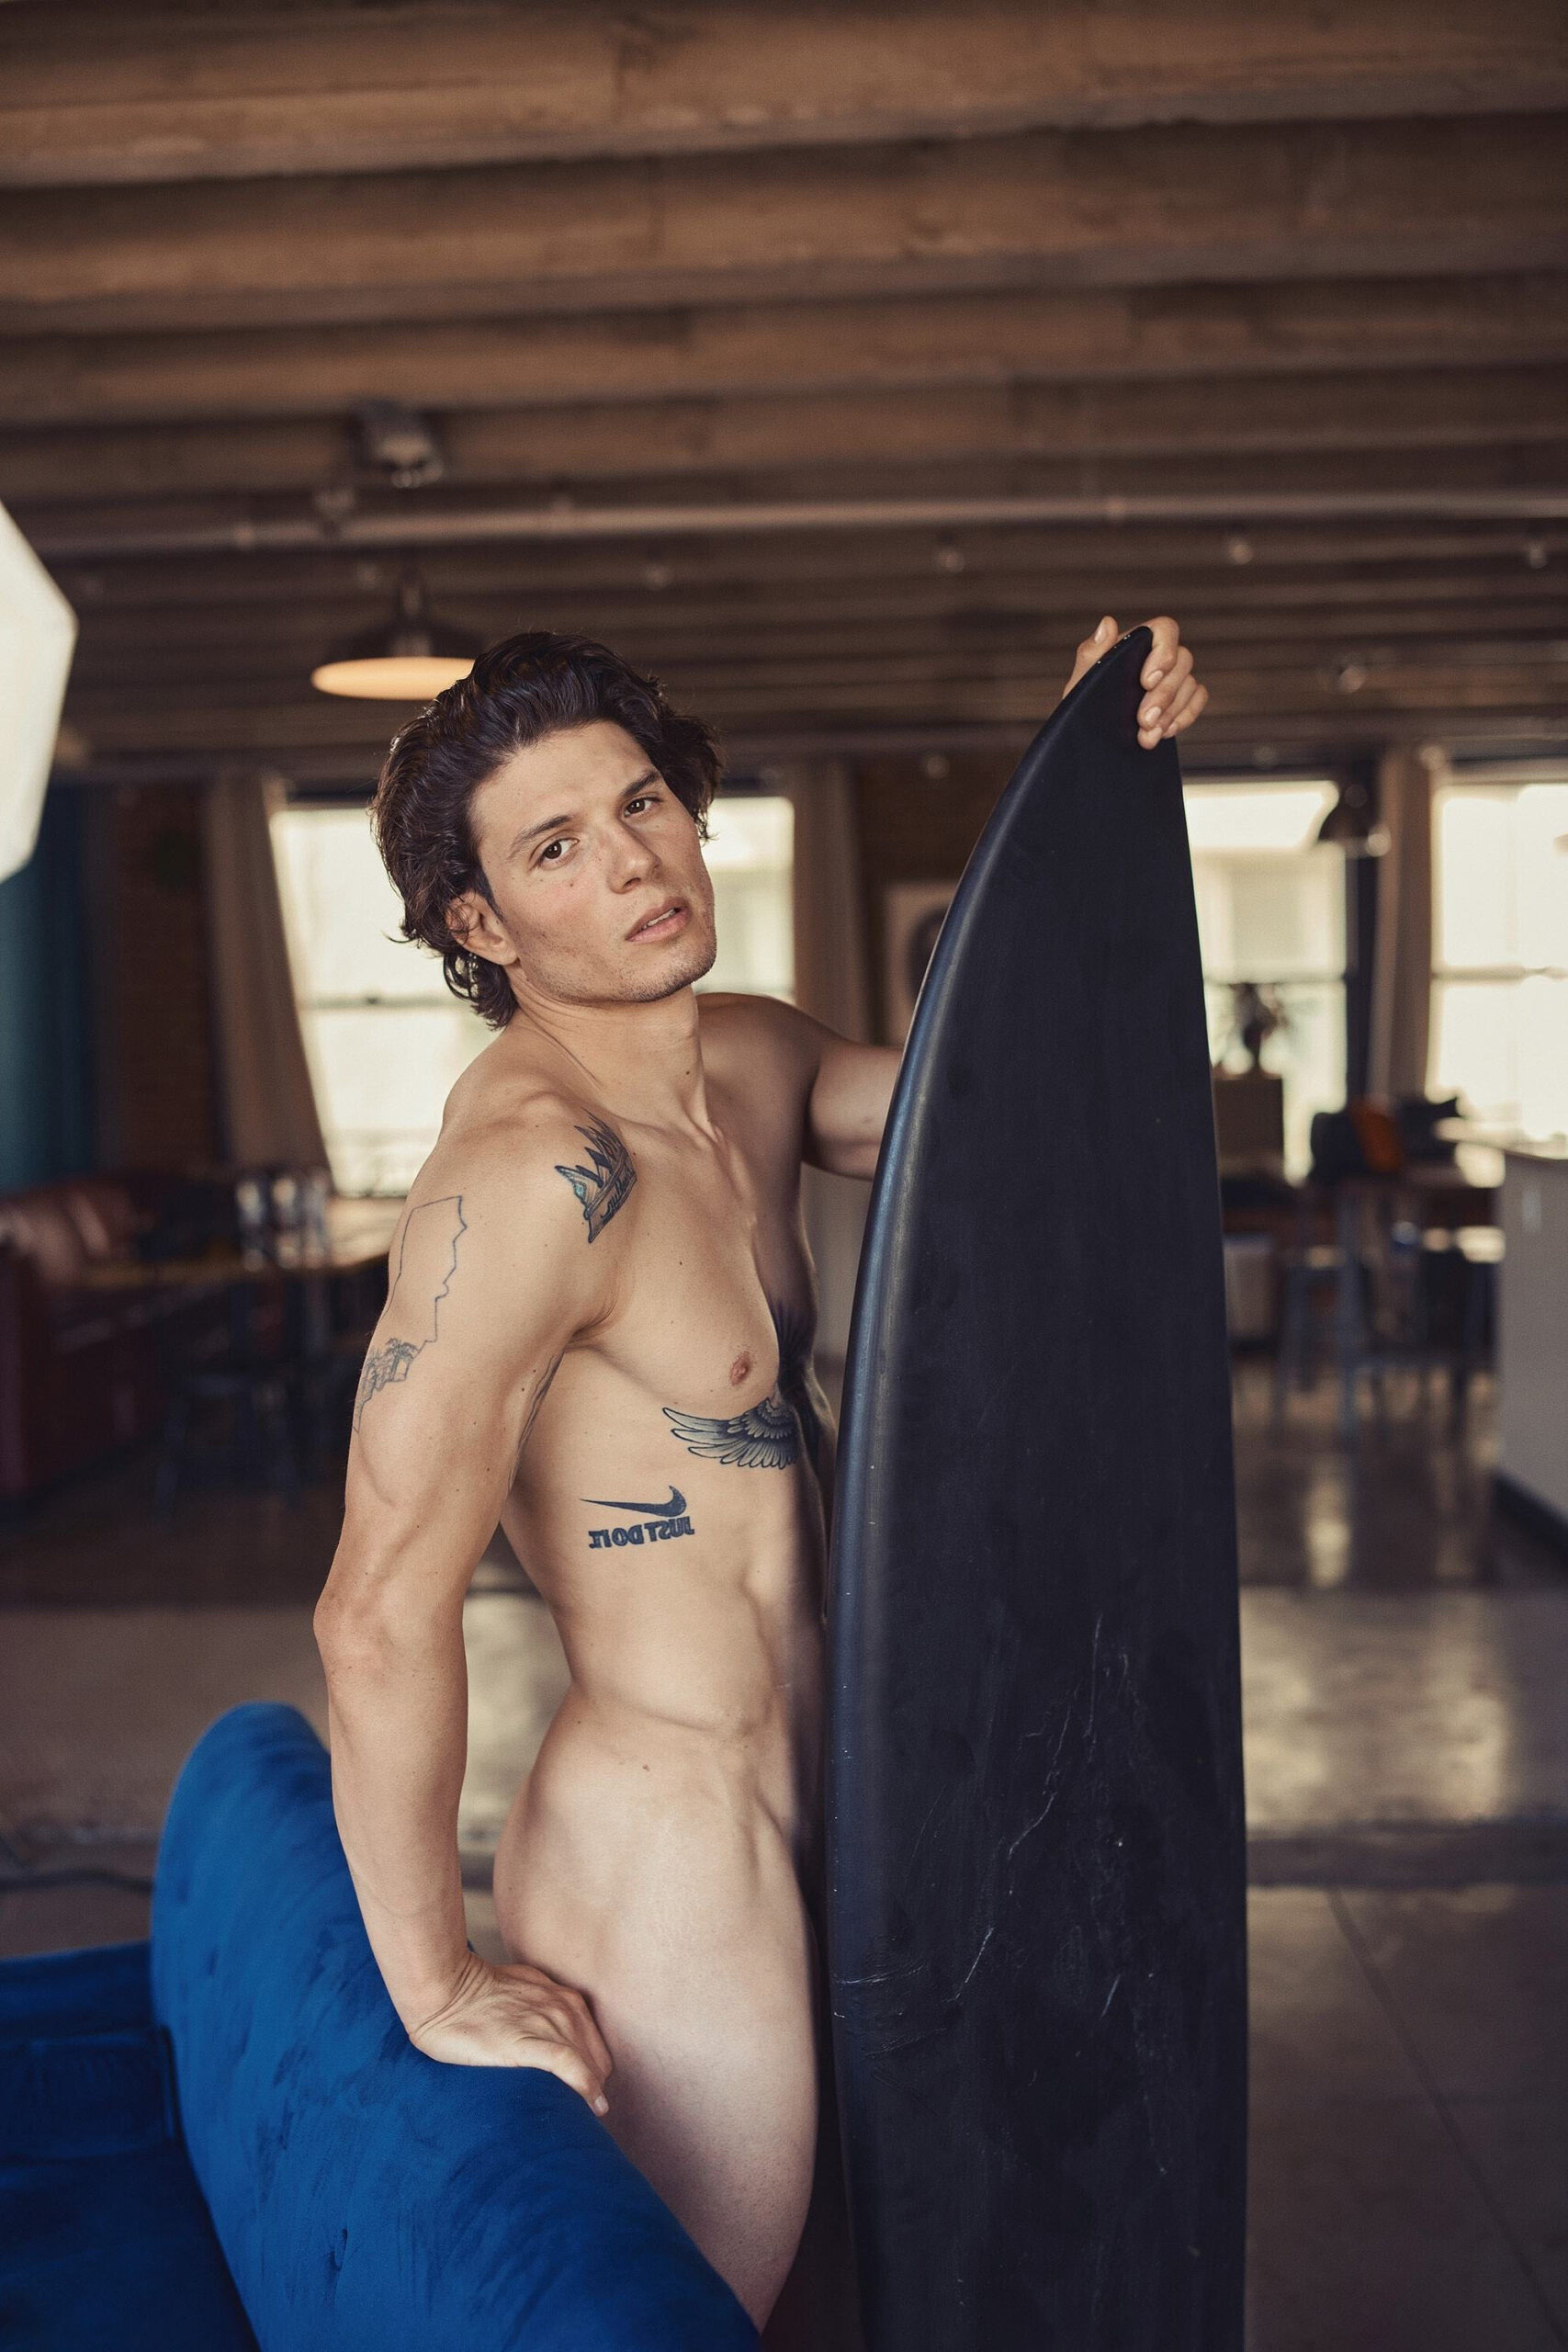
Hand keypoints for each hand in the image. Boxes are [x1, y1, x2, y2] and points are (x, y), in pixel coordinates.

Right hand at [407, 1948, 613, 2114]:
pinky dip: (583, 2086)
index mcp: (564, 2000)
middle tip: (578, 2115)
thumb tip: (549, 2044)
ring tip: (579, 2121)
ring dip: (589, 2095)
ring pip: (587, 2064)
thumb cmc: (475, 1995)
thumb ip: (543, 2012)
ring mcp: (547, 2023)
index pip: (595, 2046)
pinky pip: (568, 2064)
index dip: (592, 2074)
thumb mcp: (523, 1994)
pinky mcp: (526, 2041)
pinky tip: (586, 2106)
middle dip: (593, 2088)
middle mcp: (563, 2009)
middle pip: (597, 2059)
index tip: (586, 2098)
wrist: (444, 1989)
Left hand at [1061, 614, 1208, 748]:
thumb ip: (1092, 653)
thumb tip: (1107, 623)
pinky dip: (1185, 715)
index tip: (1147, 682)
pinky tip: (1164, 732)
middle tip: (1144, 721)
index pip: (1165, 630)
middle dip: (1165, 695)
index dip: (1163, 654)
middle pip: (1183, 660)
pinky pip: (1198, 698)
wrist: (1088, 738)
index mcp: (1135, 643)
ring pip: (1190, 683)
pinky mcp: (1181, 699)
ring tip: (1147, 735)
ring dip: (1172, 712)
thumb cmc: (1082, 704)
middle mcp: (1157, 656)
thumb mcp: (1081, 681)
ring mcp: (1172, 678)